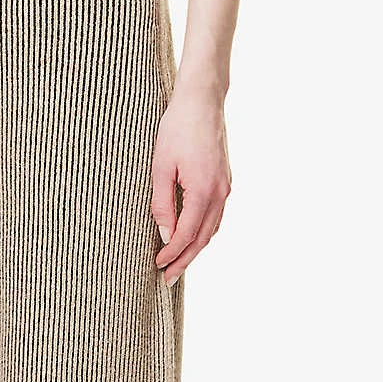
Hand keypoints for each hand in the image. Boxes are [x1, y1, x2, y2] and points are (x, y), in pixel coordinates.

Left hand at [151, 86, 231, 285]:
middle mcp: (220, 193)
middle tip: (168, 280)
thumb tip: (165, 235)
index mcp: (204, 191)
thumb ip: (162, 204)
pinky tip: (191, 239)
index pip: (186, 234)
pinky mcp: (225, 181)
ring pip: (211, 230)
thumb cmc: (177, 129)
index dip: (171, 254)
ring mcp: (226, 187)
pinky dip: (203, 232)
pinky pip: (215, 216)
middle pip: (202, 239)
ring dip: (195, 249)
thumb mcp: (161, 168)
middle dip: (185, 261)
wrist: (202, 101)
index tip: (157, 266)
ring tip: (178, 264)